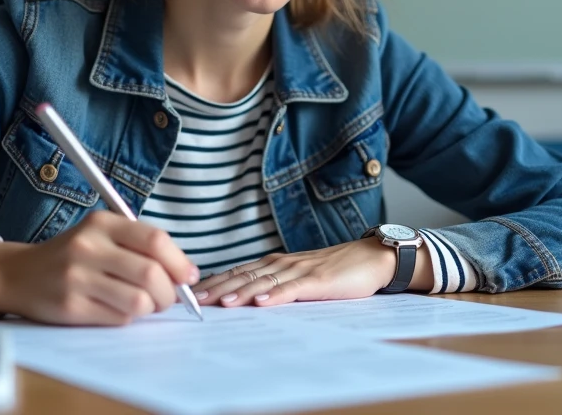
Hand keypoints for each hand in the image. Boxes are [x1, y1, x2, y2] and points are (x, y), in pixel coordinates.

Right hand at [0, 210, 199, 325]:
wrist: (17, 274)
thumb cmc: (72, 256)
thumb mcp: (100, 235)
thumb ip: (138, 246)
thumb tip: (185, 275)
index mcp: (102, 223)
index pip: (155, 240)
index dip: (180, 262)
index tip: (189, 277)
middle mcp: (89, 247)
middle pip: (151, 274)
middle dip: (169, 292)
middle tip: (167, 298)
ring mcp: (77, 278)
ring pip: (139, 301)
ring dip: (150, 308)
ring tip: (143, 304)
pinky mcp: (71, 307)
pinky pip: (118, 318)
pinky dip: (128, 317)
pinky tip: (116, 308)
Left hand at [192, 238, 395, 307]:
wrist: (371, 258)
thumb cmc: (335, 270)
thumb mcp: (299, 277)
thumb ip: (275, 284)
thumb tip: (247, 299)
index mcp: (275, 263)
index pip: (237, 272)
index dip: (213, 282)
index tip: (190, 294)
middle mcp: (282, 264)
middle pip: (243, 276)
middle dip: (217, 289)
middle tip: (193, 300)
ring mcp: (300, 271)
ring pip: (264, 282)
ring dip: (241, 292)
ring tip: (221, 303)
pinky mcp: (318, 280)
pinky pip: (293, 288)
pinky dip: (276, 295)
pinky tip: (261, 302)